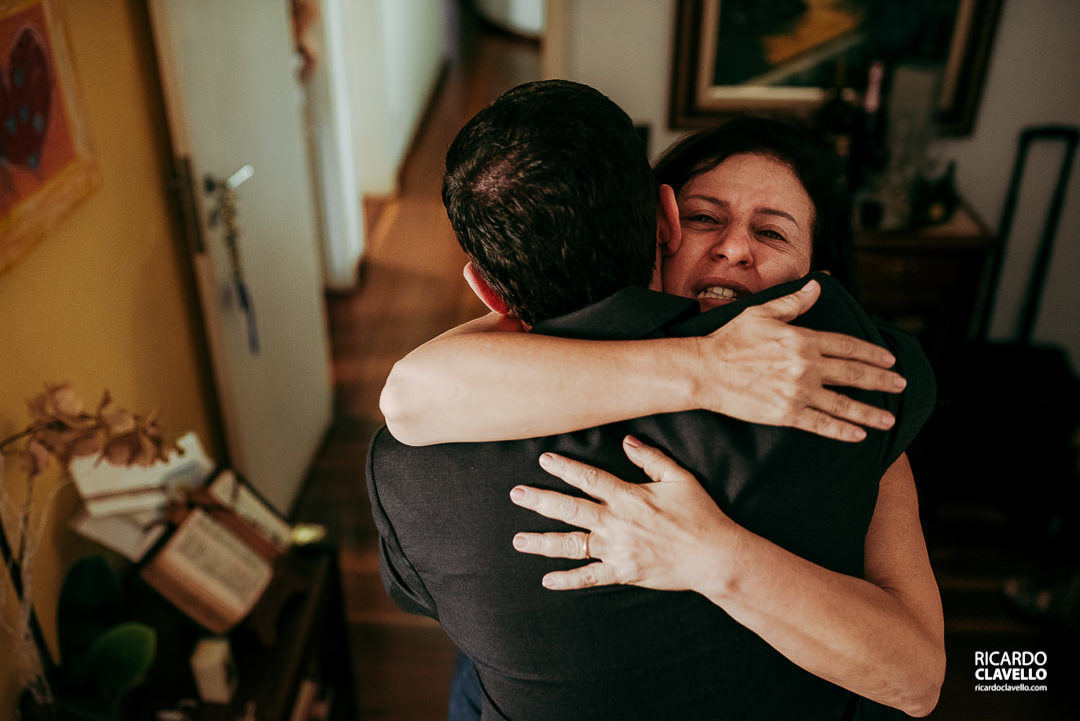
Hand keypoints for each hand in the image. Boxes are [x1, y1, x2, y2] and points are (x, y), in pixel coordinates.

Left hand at [510, 436, 735, 591]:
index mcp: (628, 497)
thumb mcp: (679, 478)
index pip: (589, 479)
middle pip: (570, 509)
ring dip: (543, 542)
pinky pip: (590, 577)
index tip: (544, 459)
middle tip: (516, 494)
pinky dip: (568, 580)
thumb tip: (627, 441)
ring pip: (572, 545)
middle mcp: (617, 522)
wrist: (715, 557)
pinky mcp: (623, 572)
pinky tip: (547, 580)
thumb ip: (651, 458)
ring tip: (518, 540)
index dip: (565, 468)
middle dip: (540, 500)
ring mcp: (617, 550)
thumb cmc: (700, 515)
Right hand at [698, 279, 904, 441]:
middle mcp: (806, 366)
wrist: (705, 370)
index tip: (889, 360)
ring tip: (889, 420)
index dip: (872, 353)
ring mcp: (797, 392)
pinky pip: (821, 424)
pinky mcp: (785, 413)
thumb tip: (818, 287)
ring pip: (843, 404)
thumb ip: (794, 302)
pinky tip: (858, 435)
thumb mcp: (762, 313)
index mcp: (803, 339)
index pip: (848, 346)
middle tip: (900, 385)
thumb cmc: (730, 339)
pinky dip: (842, 431)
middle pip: (854, 374)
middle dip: (881, 381)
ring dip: (870, 413)